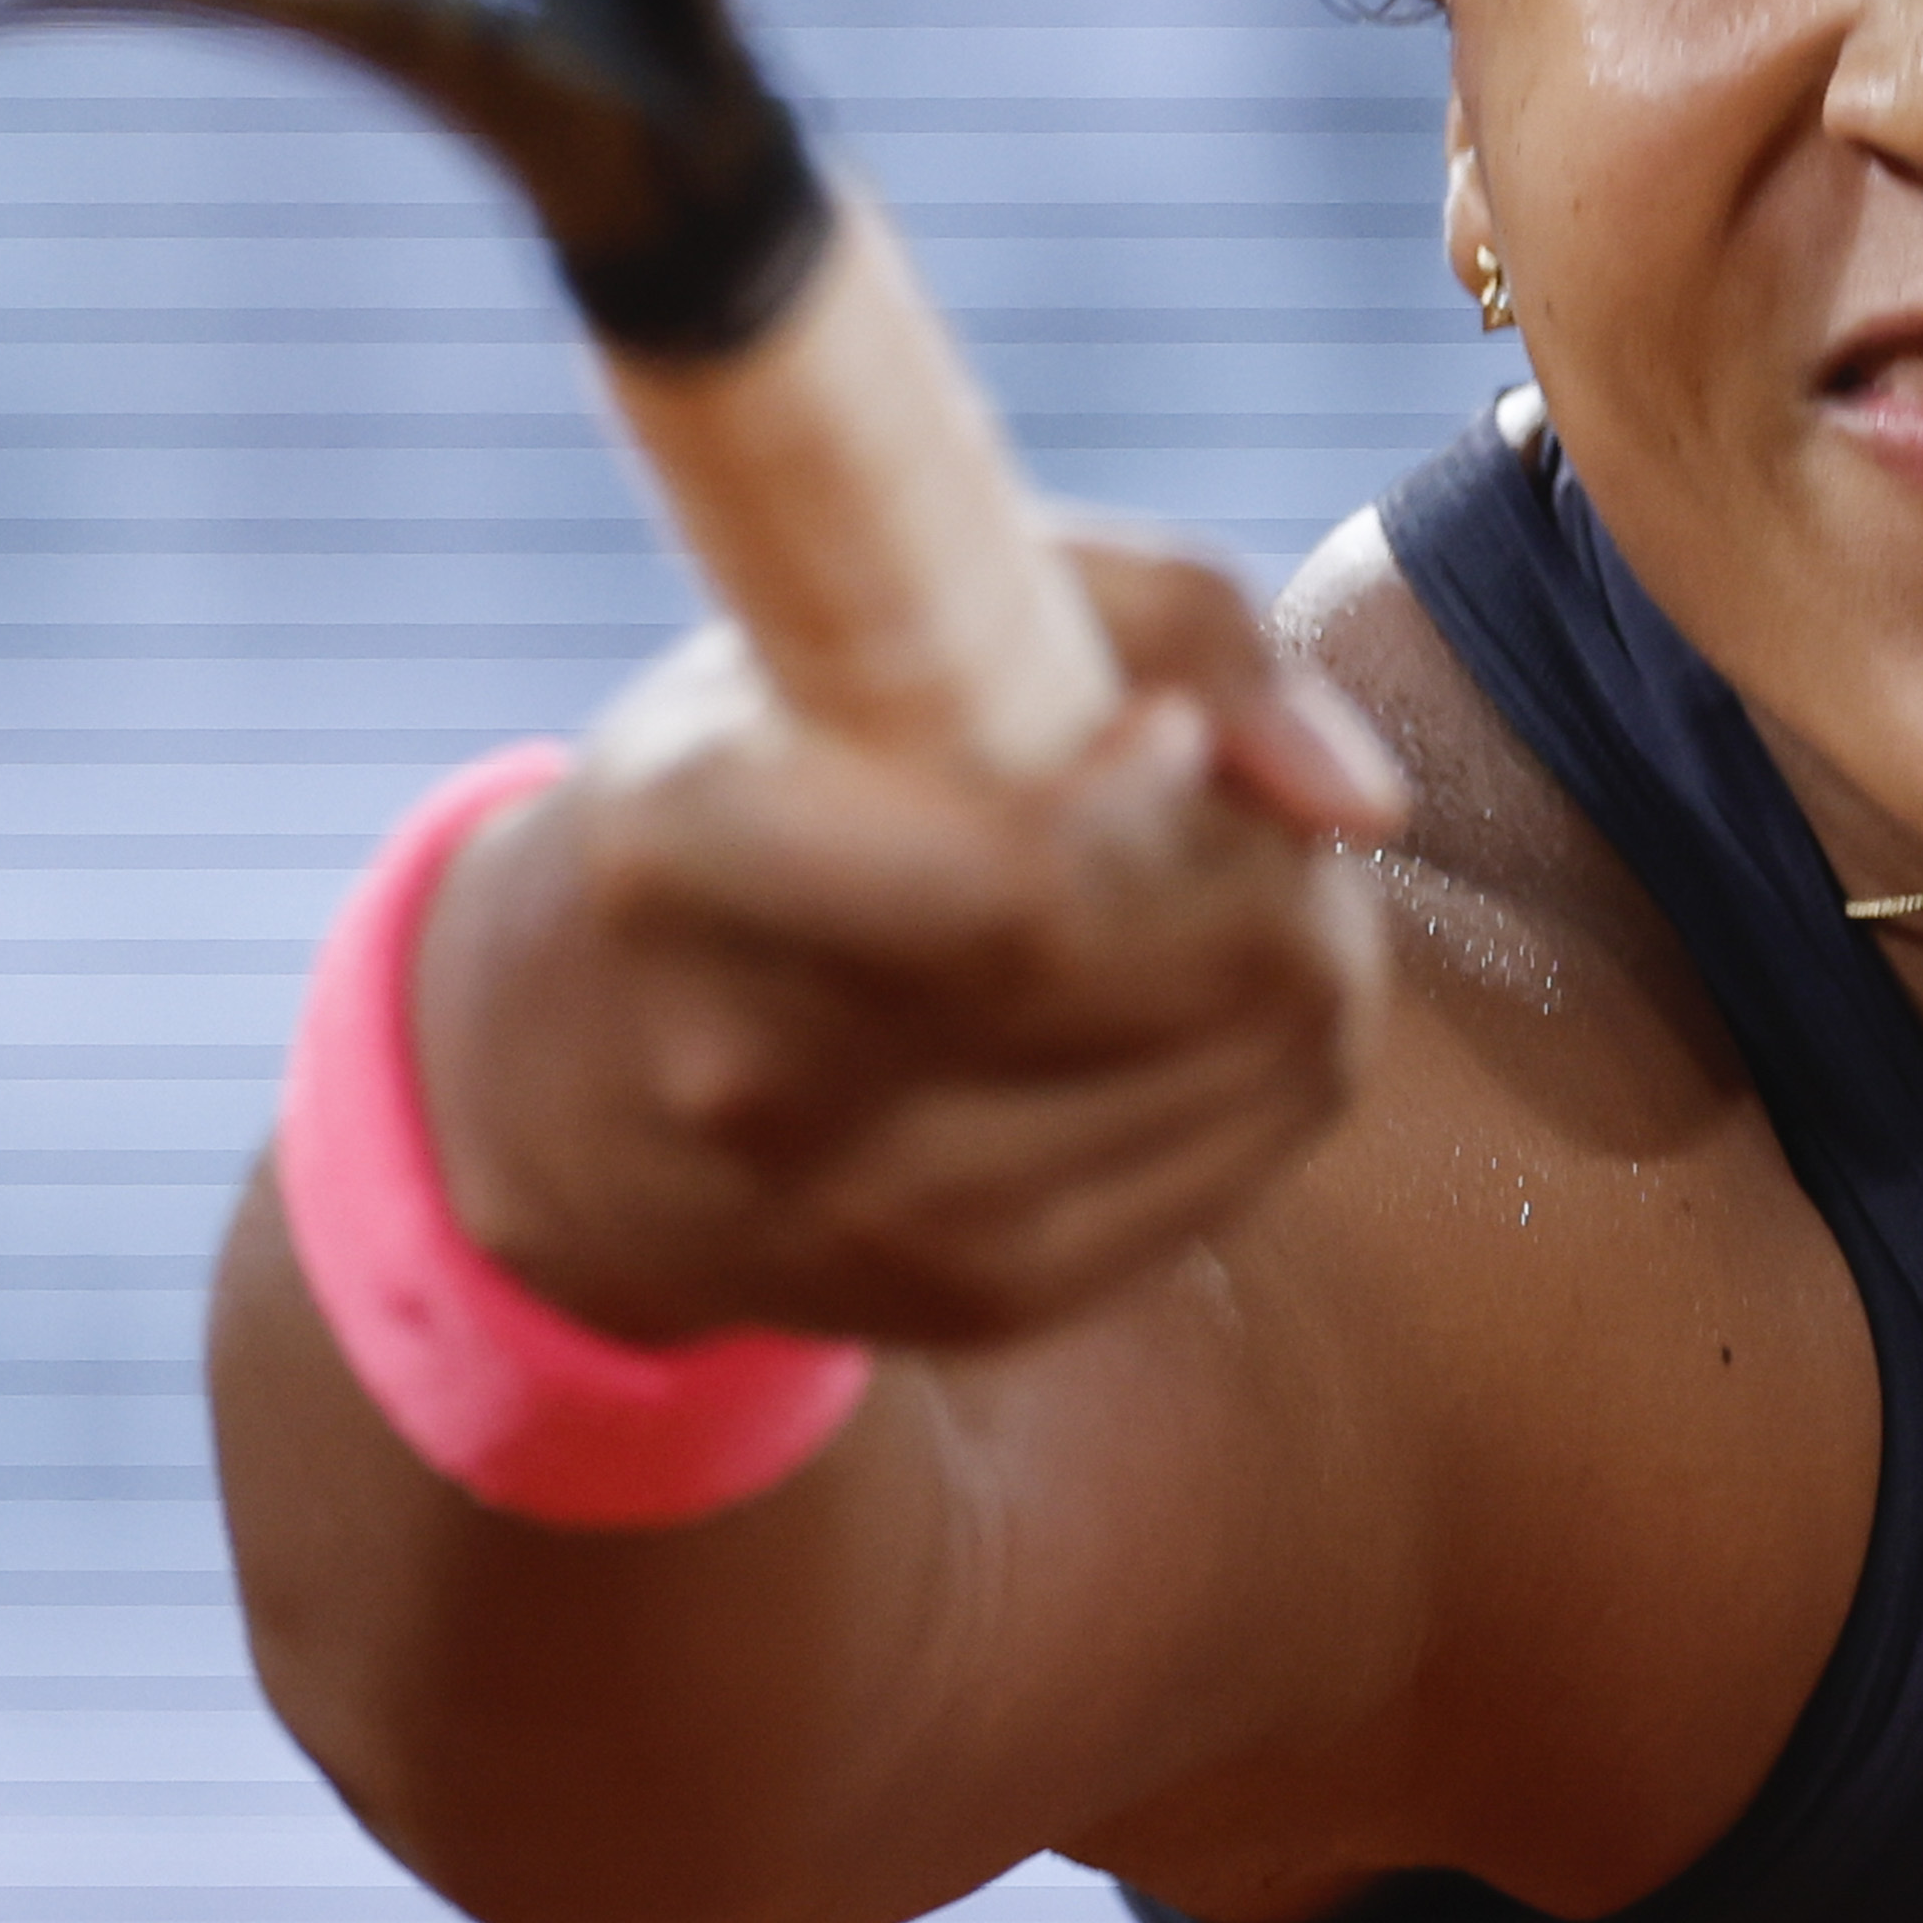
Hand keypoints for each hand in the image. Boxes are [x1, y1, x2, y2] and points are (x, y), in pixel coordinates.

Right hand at [416, 531, 1411, 1354]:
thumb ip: (1163, 620)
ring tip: (1225, 880)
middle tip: (1237, 796)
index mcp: (691, 854)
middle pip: (1174, 971)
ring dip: (1305, 953)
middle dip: (1270, 859)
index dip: (1179, 791)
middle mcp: (757, 1070)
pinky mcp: (967, 1310)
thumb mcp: (887, 613)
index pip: (1025, 881)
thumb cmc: (767, 771)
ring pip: (1251, 1075)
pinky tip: (1199, 992)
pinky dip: (1276, 1060)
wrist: (554, 1070)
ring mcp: (862, 1220)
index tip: (1170, 730)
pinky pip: (1240, 1169)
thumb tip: (1368, 799)